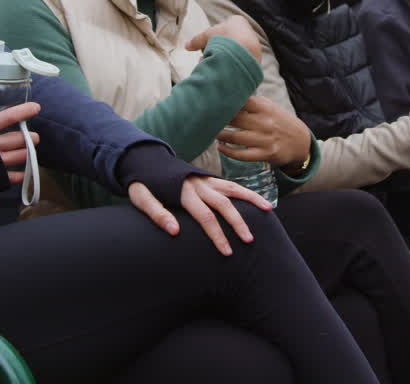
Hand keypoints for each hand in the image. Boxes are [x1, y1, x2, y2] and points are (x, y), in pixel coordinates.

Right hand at [0, 102, 40, 185]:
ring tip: (28, 151)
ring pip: (21, 156)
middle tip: (34, 137)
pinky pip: (16, 176)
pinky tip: (24, 172)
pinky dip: (22, 174)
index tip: (36, 107)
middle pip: (19, 139)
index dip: (23, 111)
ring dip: (28, 153)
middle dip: (30, 137)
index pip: (7, 117)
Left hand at [128, 175, 272, 255]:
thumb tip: (175, 231)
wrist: (144, 158)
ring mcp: (205, 179)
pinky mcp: (208, 178)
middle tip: (249, 241)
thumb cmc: (141, 183)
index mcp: (183, 191)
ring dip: (251, 200)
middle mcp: (198, 184)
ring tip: (268, 211)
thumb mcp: (141, 197)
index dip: (217, 234)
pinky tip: (258, 201)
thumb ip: (157, 213)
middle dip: (237, 223)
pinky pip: (230, 185)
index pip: (205, 216)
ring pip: (233, 189)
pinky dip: (245, 192)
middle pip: (223, 204)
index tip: (227, 252)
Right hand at [186, 15, 261, 62]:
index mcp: (238, 21)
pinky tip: (223, 69)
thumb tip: (187, 46)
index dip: (210, 38)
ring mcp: (251, 45)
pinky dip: (229, 65)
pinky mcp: (253, 59)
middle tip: (207, 56)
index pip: (221, 29)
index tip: (205, 46)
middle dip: (214, 50)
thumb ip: (197, 40)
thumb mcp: (206, 35)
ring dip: (220, 59)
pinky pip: (238, 62)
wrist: (244, 53)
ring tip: (213, 64)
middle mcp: (247, 32)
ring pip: (232, 53)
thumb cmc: (226, 38)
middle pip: (225, 42)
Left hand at [216, 96, 311, 168]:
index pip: (240, 101)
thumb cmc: (279, 122)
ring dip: (220, 135)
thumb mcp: (270, 107)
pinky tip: (220, 147)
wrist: (301, 142)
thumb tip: (227, 93)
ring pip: (235, 137)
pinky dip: (228, 151)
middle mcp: (265, 122)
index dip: (224, 101)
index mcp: (265, 107)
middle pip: (235, 119)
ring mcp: (265, 139)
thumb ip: (252, 102)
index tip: (210, 101)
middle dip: (218, 119)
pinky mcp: (266, 154)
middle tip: (206, 118)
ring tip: (212, 132)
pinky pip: (242, 154)